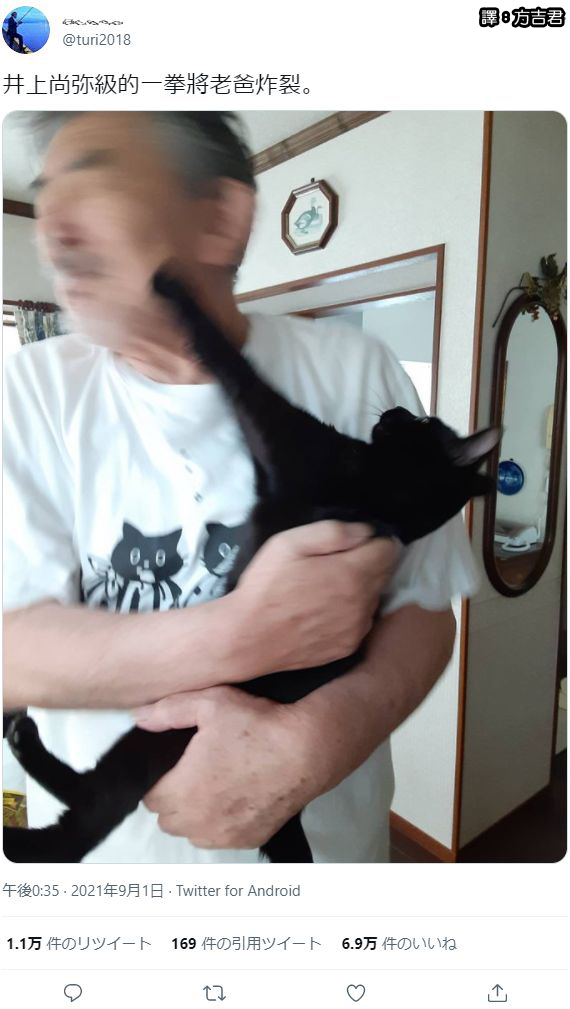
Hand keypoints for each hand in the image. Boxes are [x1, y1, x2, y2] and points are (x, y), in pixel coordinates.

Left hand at [134, 686, 322, 847]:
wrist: (306, 750)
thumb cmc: (256, 725)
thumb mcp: (210, 703)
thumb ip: (167, 711)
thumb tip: (137, 719)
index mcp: (182, 790)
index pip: (148, 797)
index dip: (157, 780)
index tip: (172, 766)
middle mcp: (198, 821)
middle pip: (166, 819)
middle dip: (172, 799)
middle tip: (191, 772)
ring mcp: (224, 835)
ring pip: (192, 833)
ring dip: (194, 815)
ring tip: (212, 786)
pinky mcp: (248, 840)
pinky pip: (219, 839)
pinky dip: (220, 824)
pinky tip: (235, 799)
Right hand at [231, 522, 399, 679]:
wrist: (248, 638)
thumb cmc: (265, 587)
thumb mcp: (289, 544)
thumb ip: (332, 532)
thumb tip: (365, 531)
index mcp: (352, 574)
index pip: (388, 549)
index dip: (374, 540)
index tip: (355, 542)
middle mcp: (363, 602)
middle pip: (385, 573)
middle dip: (368, 563)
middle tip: (335, 563)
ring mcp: (358, 628)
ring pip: (374, 598)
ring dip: (360, 589)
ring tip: (327, 588)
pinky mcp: (348, 647)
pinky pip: (362, 621)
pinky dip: (352, 612)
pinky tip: (324, 611)